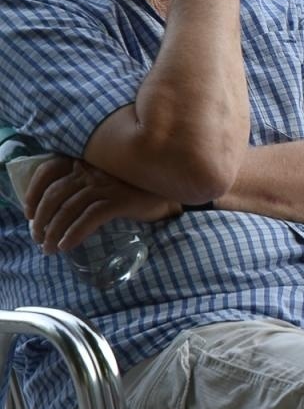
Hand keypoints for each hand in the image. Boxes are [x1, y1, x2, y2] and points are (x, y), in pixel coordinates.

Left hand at [20, 155, 179, 253]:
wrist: (169, 193)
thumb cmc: (134, 188)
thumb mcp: (105, 179)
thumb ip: (84, 183)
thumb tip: (56, 208)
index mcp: (85, 160)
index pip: (48, 170)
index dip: (33, 192)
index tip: (28, 213)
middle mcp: (92, 169)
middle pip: (54, 195)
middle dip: (41, 220)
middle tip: (38, 238)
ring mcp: (105, 184)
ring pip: (68, 210)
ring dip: (54, 232)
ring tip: (50, 248)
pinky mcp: (119, 200)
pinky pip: (88, 219)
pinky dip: (74, 234)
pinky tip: (67, 245)